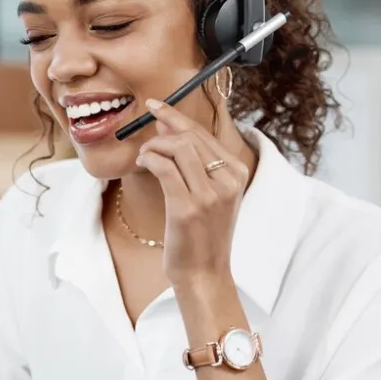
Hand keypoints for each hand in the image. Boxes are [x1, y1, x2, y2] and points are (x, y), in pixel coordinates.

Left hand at [135, 99, 250, 289]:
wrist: (205, 273)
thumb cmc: (202, 234)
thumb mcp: (208, 193)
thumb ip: (194, 161)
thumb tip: (167, 125)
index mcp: (238, 172)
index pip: (204, 133)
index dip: (176, 116)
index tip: (155, 106)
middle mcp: (229, 180)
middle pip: (190, 137)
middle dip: (162, 130)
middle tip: (145, 140)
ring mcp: (210, 194)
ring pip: (177, 147)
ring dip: (153, 146)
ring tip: (144, 157)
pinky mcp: (188, 207)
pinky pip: (164, 168)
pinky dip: (149, 159)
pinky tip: (143, 164)